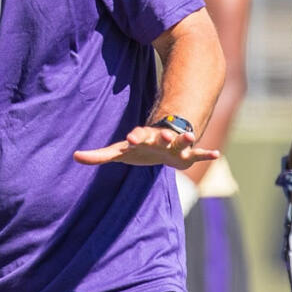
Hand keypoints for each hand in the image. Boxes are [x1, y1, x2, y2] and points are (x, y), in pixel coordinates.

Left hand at [74, 125, 219, 169]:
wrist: (162, 143)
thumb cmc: (139, 148)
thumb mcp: (119, 153)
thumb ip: (99, 155)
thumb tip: (75, 156)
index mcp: (143, 138)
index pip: (138, 136)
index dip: (135, 137)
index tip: (131, 138)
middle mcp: (160, 139)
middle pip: (161, 136)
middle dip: (163, 135)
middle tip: (164, 135)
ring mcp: (175, 145)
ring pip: (182, 140)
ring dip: (186, 138)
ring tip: (191, 136)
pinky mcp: (186, 154)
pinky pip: (197, 153)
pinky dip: (206, 153)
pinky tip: (216, 154)